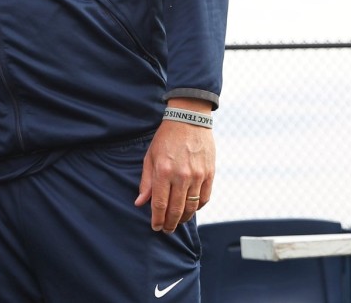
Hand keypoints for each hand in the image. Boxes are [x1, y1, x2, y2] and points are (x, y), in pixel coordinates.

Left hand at [135, 104, 214, 232]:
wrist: (189, 120)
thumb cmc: (166, 138)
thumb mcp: (150, 157)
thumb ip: (146, 182)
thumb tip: (140, 203)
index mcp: (163, 172)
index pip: (159, 204)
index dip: (157, 219)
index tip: (155, 227)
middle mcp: (181, 176)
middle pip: (176, 209)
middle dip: (169, 223)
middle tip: (165, 230)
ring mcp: (198, 176)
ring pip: (192, 207)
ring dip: (184, 219)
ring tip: (177, 223)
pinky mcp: (210, 174)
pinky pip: (205, 198)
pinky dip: (198, 208)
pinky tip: (191, 210)